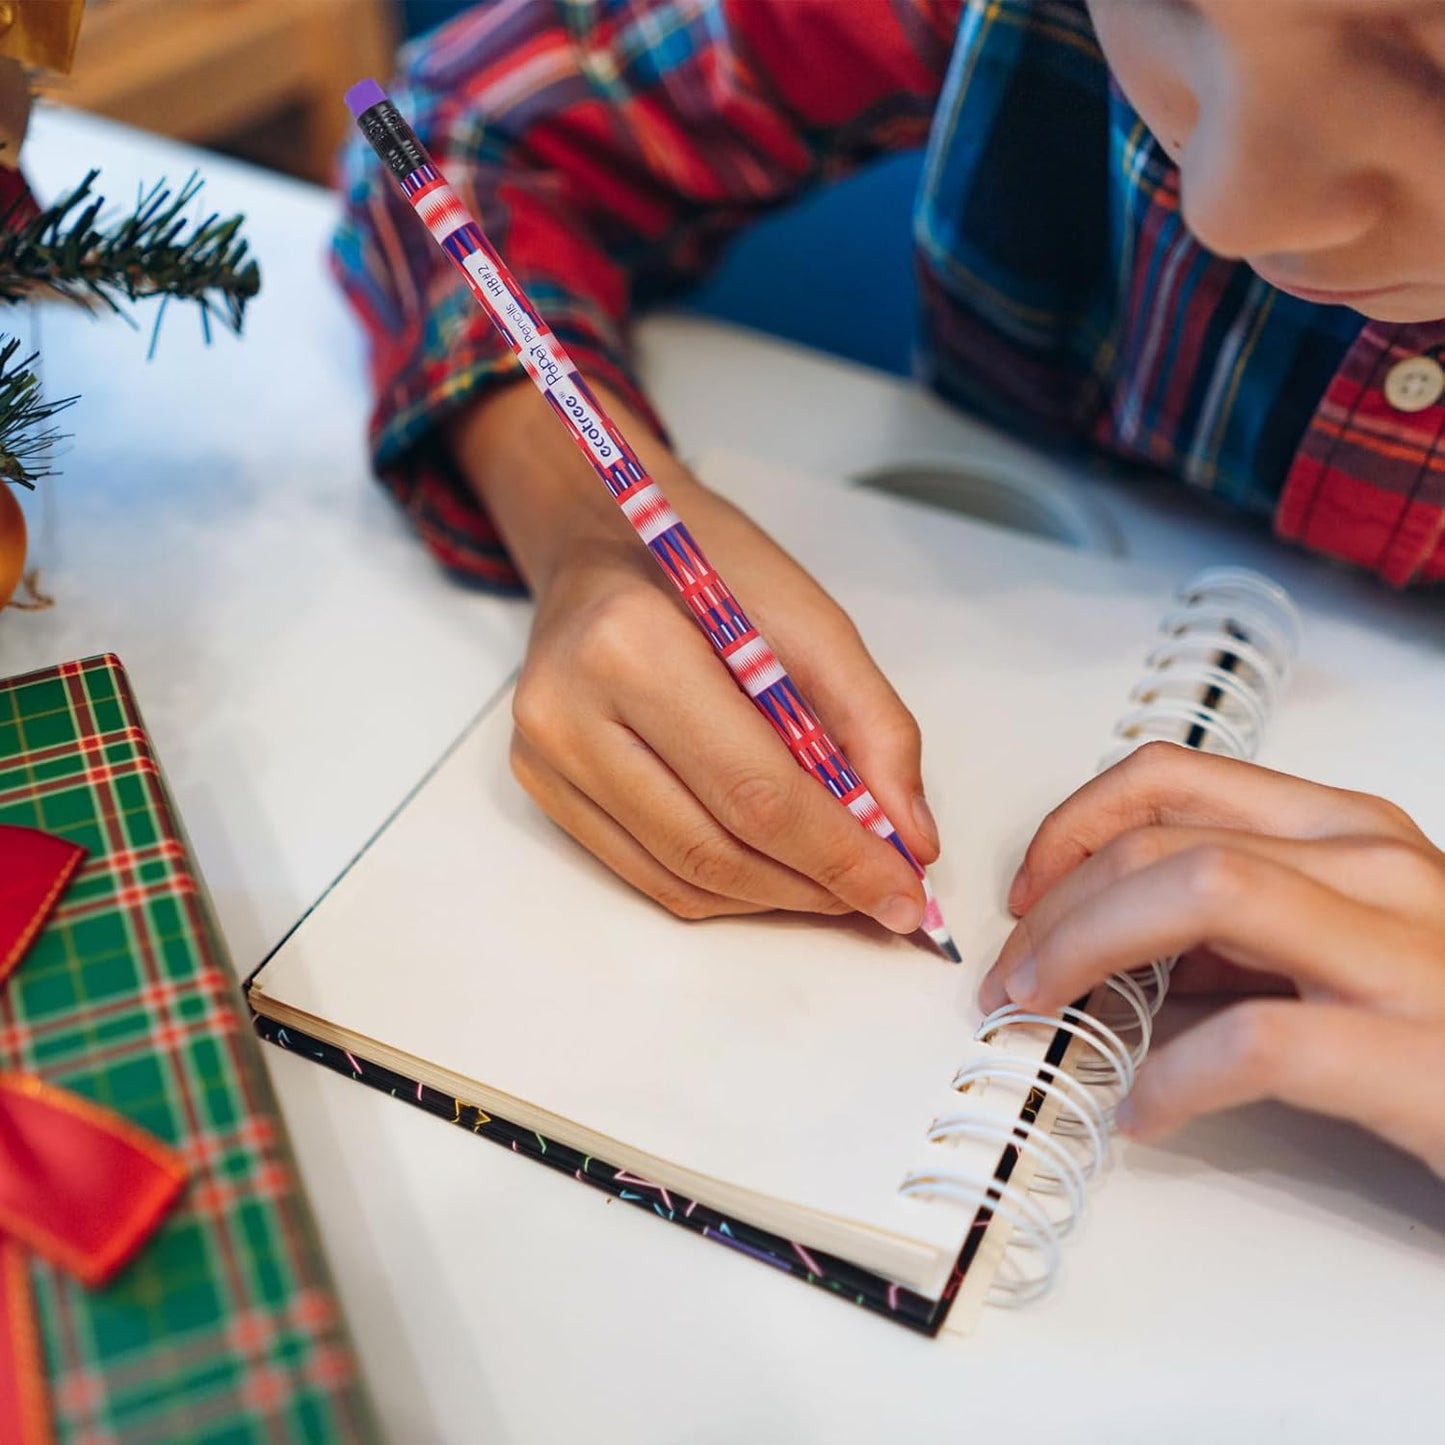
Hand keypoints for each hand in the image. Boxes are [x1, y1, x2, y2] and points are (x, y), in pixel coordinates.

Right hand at [450, 381, 937, 928]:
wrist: (602, 537)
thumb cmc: (707, 566)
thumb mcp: (811, 619)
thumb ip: (873, 726)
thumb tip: (910, 839)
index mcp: (634, 645)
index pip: (755, 791)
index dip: (840, 856)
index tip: (905, 893)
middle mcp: (570, 711)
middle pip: (715, 847)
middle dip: (814, 887)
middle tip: (882, 896)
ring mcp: (545, 757)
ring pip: (679, 878)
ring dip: (772, 899)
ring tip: (835, 884)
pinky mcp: (540, 786)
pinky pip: (644, 874)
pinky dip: (723, 888)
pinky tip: (772, 869)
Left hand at [979, 742, 1444, 1176]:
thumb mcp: (1345, 949)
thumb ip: (1243, 935)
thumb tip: (1121, 944)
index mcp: (1349, 834)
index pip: (1170, 777)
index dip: (1071, 825)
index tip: (1027, 890)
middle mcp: (1377, 869)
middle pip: (1161, 839)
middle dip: (1053, 906)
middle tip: (1011, 976)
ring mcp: (1405, 954)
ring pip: (1200, 892)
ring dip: (1086, 950)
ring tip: (1044, 1014)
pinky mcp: (1422, 1055)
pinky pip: (1261, 1042)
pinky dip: (1174, 1077)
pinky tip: (1146, 1110)